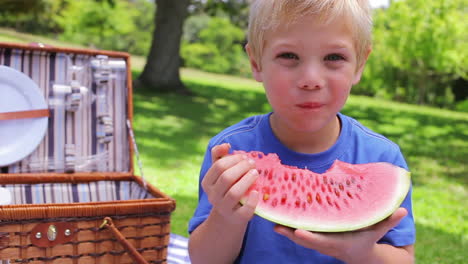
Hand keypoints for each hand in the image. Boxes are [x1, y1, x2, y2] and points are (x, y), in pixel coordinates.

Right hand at [201, 144, 259, 224]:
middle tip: (252, 163)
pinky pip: (245, 210)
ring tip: (256, 173)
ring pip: (234, 193)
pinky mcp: (237, 218)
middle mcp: (213, 196)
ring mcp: (224, 208)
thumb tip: (226, 144)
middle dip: (241, 167)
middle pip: (226, 178)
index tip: (244, 157)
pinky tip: (257, 192)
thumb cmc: (226, 189)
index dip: (233, 159)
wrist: (228, 217)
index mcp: (207, 183)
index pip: (218, 167)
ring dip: (247, 180)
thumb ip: (219, 156)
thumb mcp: (219, 173)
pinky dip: (252, 201)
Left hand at [274, 208, 407, 262]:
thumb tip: (402, 210)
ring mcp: (316, 241)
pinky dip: (287, 225)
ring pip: (297, 236)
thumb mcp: (377, 232)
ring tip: (271, 218)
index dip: (310, 237)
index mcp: (337, 243)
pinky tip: (277, 213)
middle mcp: (324, 244)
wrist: (358, 254)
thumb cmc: (366, 240)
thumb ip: (387, 221)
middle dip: (290, 233)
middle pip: (304, 240)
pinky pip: (297, 231)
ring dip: (285, 229)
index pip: (321, 241)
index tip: (299, 232)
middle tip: (276, 225)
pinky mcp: (312, 237)